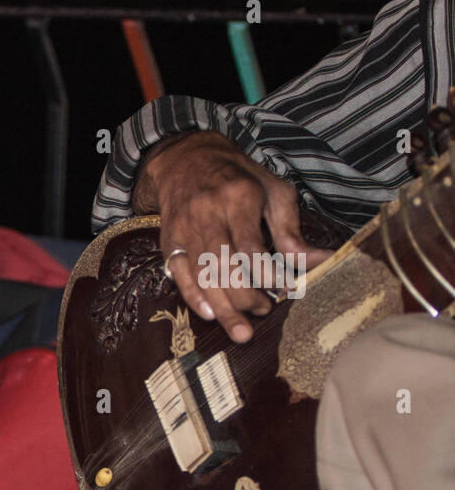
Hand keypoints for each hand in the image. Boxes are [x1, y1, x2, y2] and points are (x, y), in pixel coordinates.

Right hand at [135, 132, 331, 342]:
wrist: (185, 158)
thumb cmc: (238, 177)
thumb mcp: (273, 193)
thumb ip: (292, 231)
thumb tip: (321, 262)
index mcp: (237, 197)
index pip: (250, 247)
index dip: (267, 275)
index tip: (284, 290)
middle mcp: (206, 214)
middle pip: (223, 267)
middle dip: (244, 298)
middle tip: (263, 312)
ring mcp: (184, 230)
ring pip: (202, 277)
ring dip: (223, 308)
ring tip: (241, 330)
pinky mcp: (168, 241)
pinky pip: (178, 275)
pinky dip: (194, 298)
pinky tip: (210, 314)